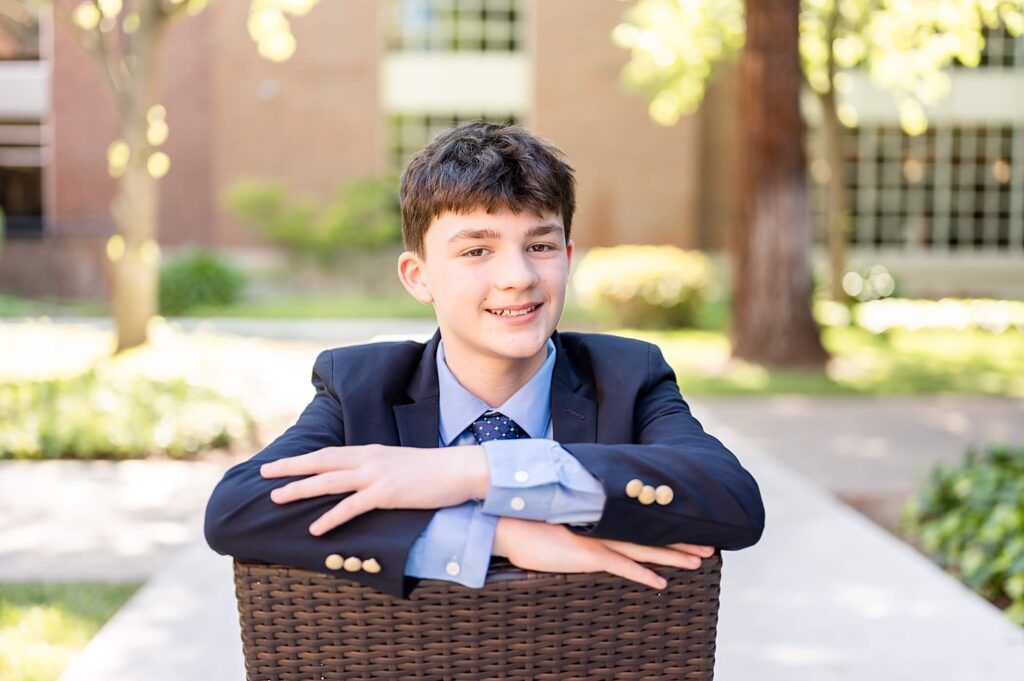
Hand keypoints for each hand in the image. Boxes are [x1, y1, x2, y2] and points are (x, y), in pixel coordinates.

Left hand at [259, 444, 488, 535]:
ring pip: (329, 481)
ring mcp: (377, 475)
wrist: (460, 469)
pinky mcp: (387, 493)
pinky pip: (352, 507)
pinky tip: (315, 527)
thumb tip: (361, 483)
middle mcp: (369, 459)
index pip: (329, 454)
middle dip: (290, 468)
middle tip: (264, 474)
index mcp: (371, 452)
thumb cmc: (433, 471)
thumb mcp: (399, 465)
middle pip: (321, 462)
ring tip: (277, 499)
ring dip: (301, 489)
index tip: (280, 464)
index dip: (302, 459)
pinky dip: (331, 517)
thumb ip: (377, 471)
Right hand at [492, 517, 714, 589]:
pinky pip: (623, 567)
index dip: (665, 523)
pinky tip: (663, 583)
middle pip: (652, 532)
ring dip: (674, 555)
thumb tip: (587, 511)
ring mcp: (598, 539)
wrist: (508, 518)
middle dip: (683, 539)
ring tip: (700, 560)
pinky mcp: (589, 555)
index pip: (640, 518)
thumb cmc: (527, 515)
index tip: (687, 524)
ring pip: (645, 548)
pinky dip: (644, 575)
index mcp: (600, 512)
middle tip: (710, 543)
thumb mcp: (559, 509)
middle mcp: (605, 524)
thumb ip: (579, 509)